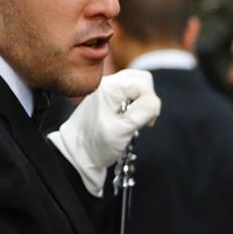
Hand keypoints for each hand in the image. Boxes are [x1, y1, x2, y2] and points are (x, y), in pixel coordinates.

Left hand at [46, 69, 160, 196]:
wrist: (77, 153)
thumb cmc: (96, 144)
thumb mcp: (122, 130)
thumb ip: (143, 112)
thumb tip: (155, 103)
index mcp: (109, 88)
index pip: (143, 85)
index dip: (149, 104)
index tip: (144, 123)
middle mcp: (109, 83)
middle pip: (143, 80)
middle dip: (148, 99)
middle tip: (142, 119)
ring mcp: (109, 89)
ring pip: (139, 84)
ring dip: (143, 101)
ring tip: (136, 119)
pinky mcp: (111, 97)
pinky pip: (132, 92)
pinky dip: (137, 103)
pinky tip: (130, 117)